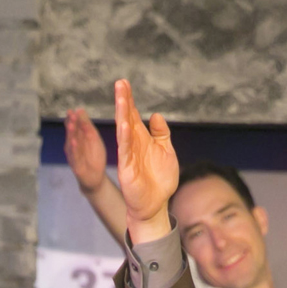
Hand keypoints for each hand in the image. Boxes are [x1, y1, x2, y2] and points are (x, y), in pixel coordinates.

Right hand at [61, 108, 109, 193]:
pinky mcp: (76, 165)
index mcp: (78, 137)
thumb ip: (88, 126)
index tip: (73, 110)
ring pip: (71, 143)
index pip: (74, 125)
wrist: (96, 177)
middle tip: (71, 115)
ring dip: (71, 134)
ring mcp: (73, 154)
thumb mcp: (94, 139)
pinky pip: (74, 156)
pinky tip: (73, 142)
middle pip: (72, 133)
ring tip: (71, 125)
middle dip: (71, 123)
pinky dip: (74, 149)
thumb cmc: (94, 157)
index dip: (73, 118)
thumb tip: (80, 109)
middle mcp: (73, 145)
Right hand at [112, 79, 177, 240]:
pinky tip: (124, 124)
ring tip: (121, 97)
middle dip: (123, 100)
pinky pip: (125, 150)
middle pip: (126, 118)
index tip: (125, 83)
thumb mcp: (166, 152)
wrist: (155, 204)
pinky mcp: (127, 169)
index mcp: (142, 139)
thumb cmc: (160, 180)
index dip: (130, 100)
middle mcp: (133, 144)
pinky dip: (124, 137)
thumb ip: (162, 134)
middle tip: (120, 82)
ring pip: (124, 130)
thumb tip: (157, 115)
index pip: (134, 115)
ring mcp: (128, 155)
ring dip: (122, 113)